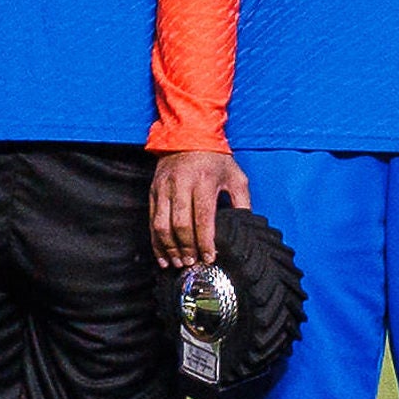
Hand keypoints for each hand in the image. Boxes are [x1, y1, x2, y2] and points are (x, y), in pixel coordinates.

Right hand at [147, 146, 246, 270]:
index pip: (203, 218)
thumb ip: (243, 201)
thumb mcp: (236, 176)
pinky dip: (155, 241)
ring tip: (178, 264)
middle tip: (192, 264)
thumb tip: (246, 226)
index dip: (205, 241)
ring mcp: (164, 188)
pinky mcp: (153, 191)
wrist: (188, 134)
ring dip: (169, 248)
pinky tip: (162, 256)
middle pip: (180, 224)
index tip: (209, 258)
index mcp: (204, 181)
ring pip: (162, 225)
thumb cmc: (216, 158)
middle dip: (186, 248)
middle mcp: (181, 185)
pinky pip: (151, 220)